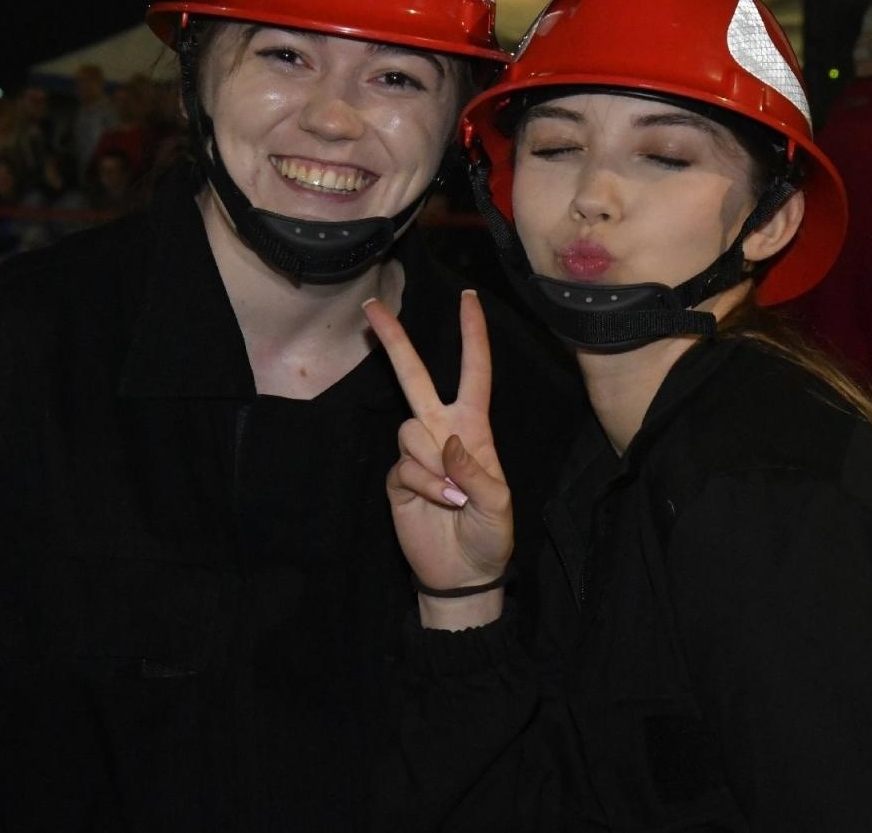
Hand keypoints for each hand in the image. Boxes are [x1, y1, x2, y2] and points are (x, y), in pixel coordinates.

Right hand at [364, 291, 511, 626]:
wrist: (461, 574)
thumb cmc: (489, 535)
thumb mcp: (499, 505)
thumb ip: (477, 471)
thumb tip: (449, 441)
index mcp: (474, 428)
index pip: (474, 372)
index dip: (472, 336)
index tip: (469, 299)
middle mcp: (441, 431)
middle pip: (414, 376)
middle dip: (394, 341)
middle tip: (372, 307)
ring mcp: (417, 454)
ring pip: (409, 430)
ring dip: (433, 466)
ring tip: (453, 498)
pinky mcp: (397, 477)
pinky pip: (404, 466)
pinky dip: (424, 486)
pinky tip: (437, 505)